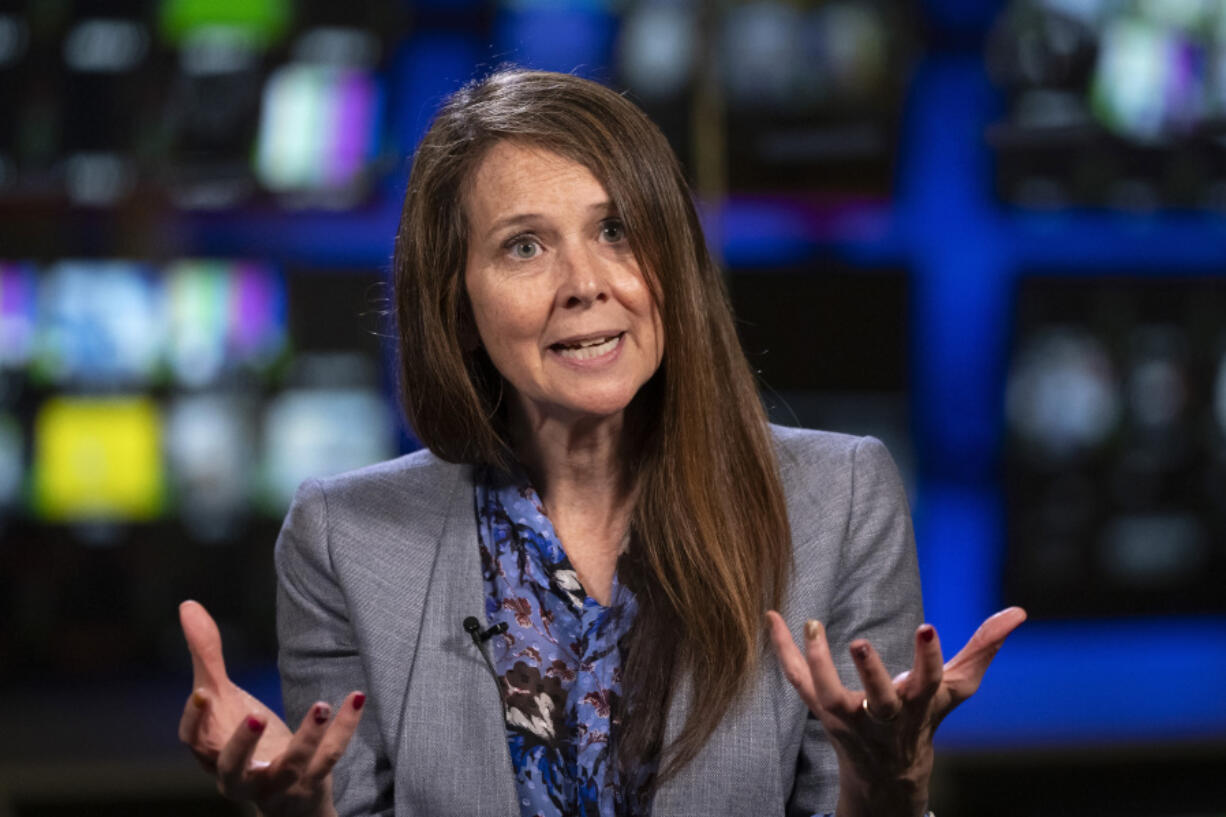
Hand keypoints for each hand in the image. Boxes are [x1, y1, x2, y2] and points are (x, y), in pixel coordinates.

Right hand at [178, 600, 365, 816]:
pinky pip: (331, 757)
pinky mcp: (312, 782)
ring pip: (291, 767)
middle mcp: (240, 777)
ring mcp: (278, 783)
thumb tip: (188, 604)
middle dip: (242, 746)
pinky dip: (345, 729)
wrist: (287, 795)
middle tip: (255, 716)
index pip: (194, 743)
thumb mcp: (226, 700)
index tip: (203, 693)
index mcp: (212, 755)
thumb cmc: (246, 741)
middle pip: (234, 770)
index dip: (195, 722)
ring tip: (321, 705)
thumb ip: (207, 656)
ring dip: (307, 738)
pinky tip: (356, 698)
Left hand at [766, 607, 1026, 816]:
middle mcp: (883, 718)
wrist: (887, 772)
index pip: (928, 684)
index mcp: (919, 707)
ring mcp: (849, 719)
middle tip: (858, 642)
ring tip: (811, 625)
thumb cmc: (925, 717)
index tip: (927, 627)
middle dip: (871, 675)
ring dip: (818, 664)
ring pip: (829, 696)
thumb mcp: (956, 688)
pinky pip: (797, 682)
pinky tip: (772, 617)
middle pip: (877, 702)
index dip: (928, 658)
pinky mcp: (822, 713)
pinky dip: (783, 651)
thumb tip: (1018, 611)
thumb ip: (983, 648)